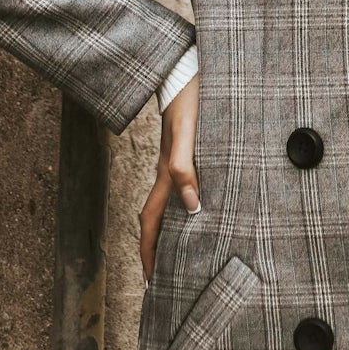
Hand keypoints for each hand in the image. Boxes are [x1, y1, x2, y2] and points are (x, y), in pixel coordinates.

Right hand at [139, 73, 200, 281]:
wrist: (186, 68)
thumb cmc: (190, 97)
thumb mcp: (188, 132)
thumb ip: (184, 166)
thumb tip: (193, 205)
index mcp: (165, 173)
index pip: (151, 222)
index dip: (149, 252)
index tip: (151, 281)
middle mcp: (167, 171)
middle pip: (156, 218)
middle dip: (157, 250)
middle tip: (164, 279)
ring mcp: (174, 161)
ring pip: (168, 203)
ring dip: (170, 230)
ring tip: (181, 253)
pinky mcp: (186, 149)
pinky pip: (181, 186)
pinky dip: (185, 205)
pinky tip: (199, 207)